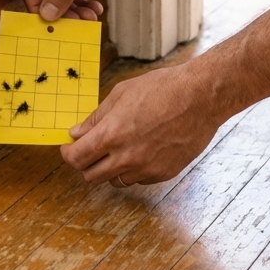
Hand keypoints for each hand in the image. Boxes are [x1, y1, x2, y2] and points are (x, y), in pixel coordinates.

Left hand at [61, 63, 220, 186]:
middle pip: (91, 176)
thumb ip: (97, 117)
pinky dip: (134, 169)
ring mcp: (145, 169)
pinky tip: (144, 148)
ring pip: (115, 180)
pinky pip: (138, 179)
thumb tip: (77, 133)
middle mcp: (126, 157)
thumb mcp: (124, 93)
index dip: (68, 154)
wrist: (201, 97)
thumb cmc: (164, 88)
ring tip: (122, 147)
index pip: (76, 158)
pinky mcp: (162, 174)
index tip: (70, 148)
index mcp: (112, 134)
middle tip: (93, 149)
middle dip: (87, 163)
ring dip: (111, 168)